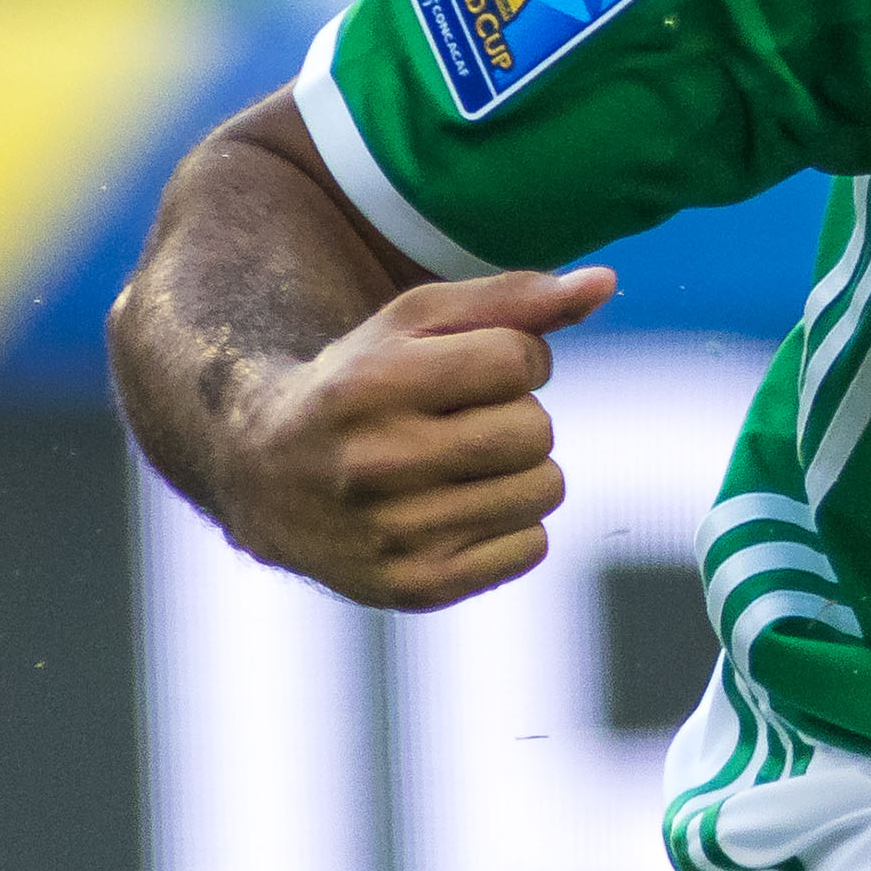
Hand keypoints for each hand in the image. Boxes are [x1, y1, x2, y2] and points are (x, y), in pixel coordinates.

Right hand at [213, 266, 615, 608]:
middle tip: (463, 421)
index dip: (516, 357)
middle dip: (518, 416)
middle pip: (535, 430)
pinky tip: (456, 509)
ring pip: (545, 489)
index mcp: (371, 385)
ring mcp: (394, 534)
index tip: (476, 368)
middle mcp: (375, 463)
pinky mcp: (415, 587)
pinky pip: (532, 547)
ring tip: (461, 465)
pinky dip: (512, 525)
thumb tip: (605, 283)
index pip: (517, 359)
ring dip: (521, 471)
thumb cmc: (362, 381)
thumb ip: (514, 298)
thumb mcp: (415, 322)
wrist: (265, 477)